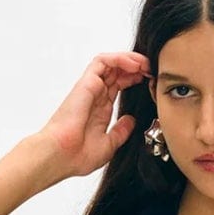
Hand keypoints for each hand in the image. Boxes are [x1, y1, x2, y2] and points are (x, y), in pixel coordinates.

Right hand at [34, 52, 150, 178]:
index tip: (149, 81)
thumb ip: (121, 132)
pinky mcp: (86, 83)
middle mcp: (95, 96)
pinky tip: (133, 64)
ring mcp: (90, 88)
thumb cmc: (77, 155)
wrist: (62, 155)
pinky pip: (102, 62)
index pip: (118, 85)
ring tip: (144, 63)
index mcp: (100, 109)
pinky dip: (119, 59)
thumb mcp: (109, 145)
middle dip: (135, 66)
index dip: (133, 79)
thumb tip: (131, 121)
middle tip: (151, 68)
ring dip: (129, 59)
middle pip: (116, 71)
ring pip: (110, 63)